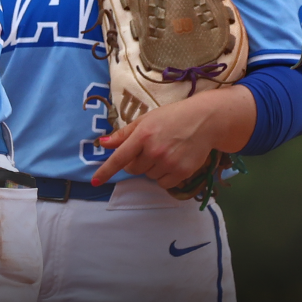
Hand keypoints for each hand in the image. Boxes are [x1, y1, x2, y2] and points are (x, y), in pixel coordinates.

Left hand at [90, 90, 239, 187]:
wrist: (205, 120)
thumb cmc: (172, 117)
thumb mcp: (146, 120)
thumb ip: (124, 134)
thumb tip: (103, 143)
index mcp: (142, 135)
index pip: (119, 158)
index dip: (106, 171)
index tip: (95, 181)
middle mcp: (154, 150)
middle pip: (133, 169)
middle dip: (137, 162)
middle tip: (150, 148)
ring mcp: (169, 162)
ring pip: (149, 176)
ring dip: (153, 168)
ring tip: (166, 151)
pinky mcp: (182, 172)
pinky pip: (164, 183)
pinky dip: (165, 176)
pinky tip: (174, 161)